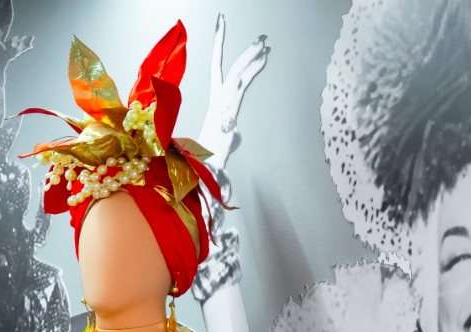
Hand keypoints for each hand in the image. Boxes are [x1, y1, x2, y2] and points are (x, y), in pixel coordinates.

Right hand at [197, 14, 269, 168]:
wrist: (206, 164)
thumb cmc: (213, 154)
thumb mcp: (225, 137)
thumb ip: (231, 130)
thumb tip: (234, 132)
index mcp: (216, 100)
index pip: (217, 67)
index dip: (219, 45)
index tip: (221, 27)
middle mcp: (218, 96)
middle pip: (231, 65)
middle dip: (245, 49)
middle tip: (260, 37)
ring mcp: (222, 100)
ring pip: (237, 70)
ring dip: (252, 55)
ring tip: (264, 43)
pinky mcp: (228, 107)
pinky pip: (241, 82)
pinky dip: (253, 69)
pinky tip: (263, 58)